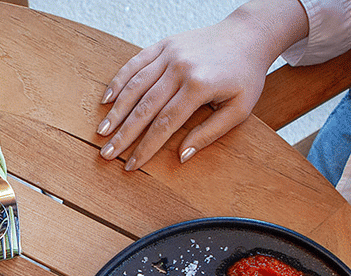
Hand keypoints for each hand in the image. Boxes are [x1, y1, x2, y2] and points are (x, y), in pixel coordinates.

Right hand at [97, 0, 308, 169]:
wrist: (248, 35)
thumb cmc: (246, 75)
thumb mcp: (239, 109)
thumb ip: (210, 133)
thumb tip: (181, 156)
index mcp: (199, 86)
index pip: (165, 124)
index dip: (145, 147)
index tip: (131, 164)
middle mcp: (180, 68)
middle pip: (144, 108)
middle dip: (123, 134)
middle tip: (106, 154)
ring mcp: (170, 54)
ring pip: (135, 86)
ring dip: (116, 110)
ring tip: (102, 131)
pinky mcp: (164, 44)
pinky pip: (136, 63)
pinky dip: (119, 80)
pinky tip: (107, 99)